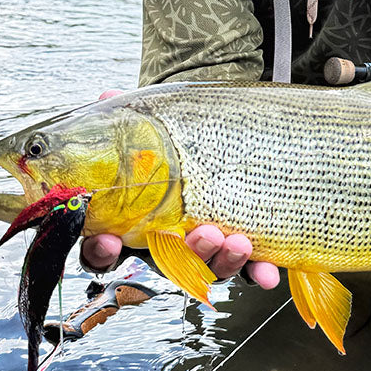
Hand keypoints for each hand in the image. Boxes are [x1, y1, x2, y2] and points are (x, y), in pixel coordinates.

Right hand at [80, 89, 279, 288]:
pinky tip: (268, 274)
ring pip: (206, 269)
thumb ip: (128, 117)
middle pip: (165, 264)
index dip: (102, 252)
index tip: (109, 243)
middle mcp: (165, 242)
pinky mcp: (235, 246)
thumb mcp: (150, 127)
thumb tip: (107, 96)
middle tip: (203, 234)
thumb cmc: (172, 140)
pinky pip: (246, 268)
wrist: (213, 138)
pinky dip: (257, 273)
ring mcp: (201, 248)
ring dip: (222, 261)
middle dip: (186, 256)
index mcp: (132, 220)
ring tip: (238, 241)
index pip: (104, 248)